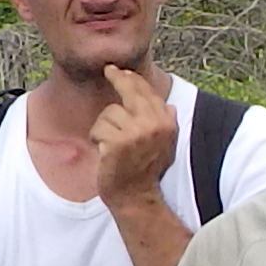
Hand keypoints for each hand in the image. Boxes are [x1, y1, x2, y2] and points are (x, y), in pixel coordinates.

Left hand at [92, 64, 178, 203]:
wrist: (136, 195)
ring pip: (109, 112)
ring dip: (104, 127)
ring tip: (110, 144)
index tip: (121, 70)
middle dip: (118, 78)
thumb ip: (166, 123)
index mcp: (167, 123)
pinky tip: (104, 152)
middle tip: (109, 70)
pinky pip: (99, 128)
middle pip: (131, 91)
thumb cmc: (146, 170)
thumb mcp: (164, 145)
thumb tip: (169, 105)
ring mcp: (137, 133)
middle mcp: (155, 125)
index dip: (133, 79)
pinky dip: (97, 139)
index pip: (148, 92)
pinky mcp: (118, 143)